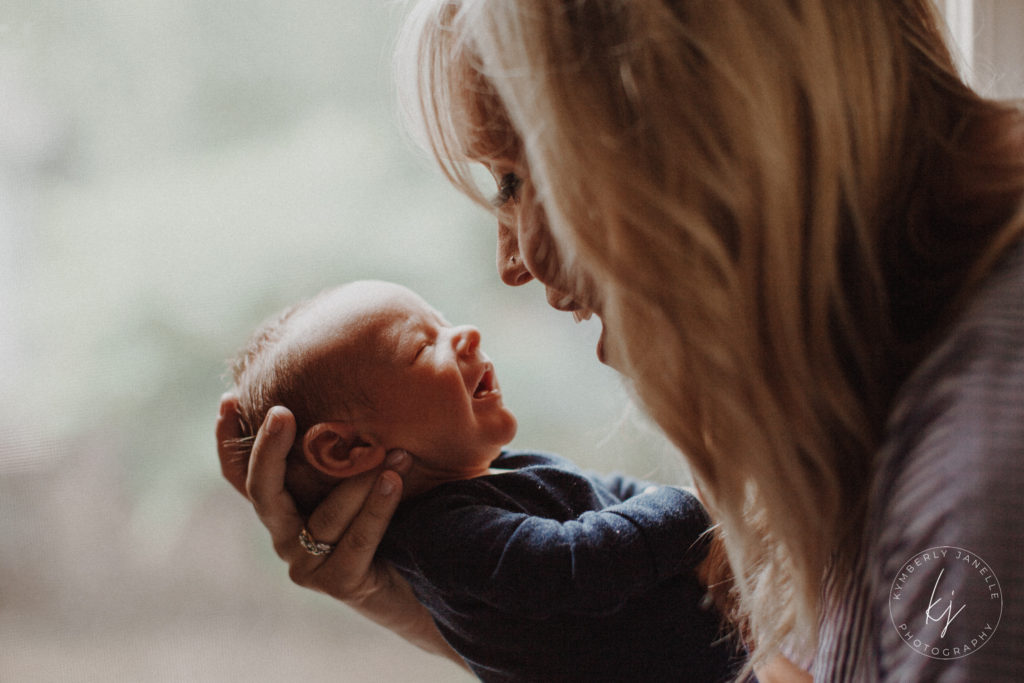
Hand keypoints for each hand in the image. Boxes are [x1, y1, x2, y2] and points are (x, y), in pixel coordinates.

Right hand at [216, 394, 463, 663]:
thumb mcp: (361, 480)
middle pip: (263, 491)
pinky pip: (357, 539)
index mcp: (284, 509)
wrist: (416, 585)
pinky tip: (392, 481)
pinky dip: (376, 507)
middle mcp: (286, 535)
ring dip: (360, 478)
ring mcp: (307, 563)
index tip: (229, 399)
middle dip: (269, 450)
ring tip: (391, 450)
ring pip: (326, 514)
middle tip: (281, 413)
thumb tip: (352, 390)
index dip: (227, 442)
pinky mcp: (337, 583)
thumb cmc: (389, 520)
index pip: (241, 475)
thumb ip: (345, 449)